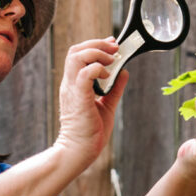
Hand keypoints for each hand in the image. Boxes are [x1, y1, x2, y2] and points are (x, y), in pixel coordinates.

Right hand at [56, 37, 127, 162]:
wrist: (80, 151)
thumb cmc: (90, 133)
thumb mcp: (107, 105)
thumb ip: (115, 89)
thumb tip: (124, 72)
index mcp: (75, 84)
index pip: (78, 54)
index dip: (95, 45)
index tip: (112, 45)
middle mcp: (70, 84)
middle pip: (75, 50)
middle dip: (96, 44)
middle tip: (115, 48)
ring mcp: (72, 90)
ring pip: (76, 57)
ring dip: (96, 53)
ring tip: (111, 60)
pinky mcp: (79, 98)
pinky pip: (84, 74)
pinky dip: (97, 69)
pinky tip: (107, 75)